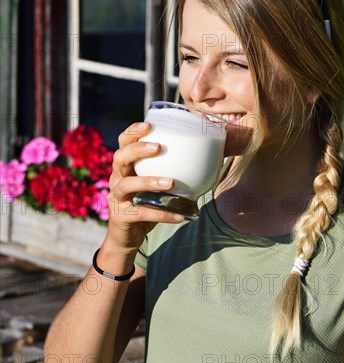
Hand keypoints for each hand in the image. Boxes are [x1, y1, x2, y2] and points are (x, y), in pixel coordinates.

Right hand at [106, 122, 183, 251]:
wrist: (127, 238)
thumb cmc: (145, 205)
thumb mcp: (154, 187)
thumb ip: (169, 173)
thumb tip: (206, 161)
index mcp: (125, 167)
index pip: (123, 142)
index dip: (133, 132)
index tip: (149, 125)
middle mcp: (117, 179)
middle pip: (120, 157)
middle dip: (138, 150)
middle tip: (158, 147)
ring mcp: (116, 198)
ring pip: (127, 184)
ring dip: (149, 181)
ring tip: (171, 182)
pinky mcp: (121, 217)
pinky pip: (140, 213)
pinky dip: (161, 214)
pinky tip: (179, 216)